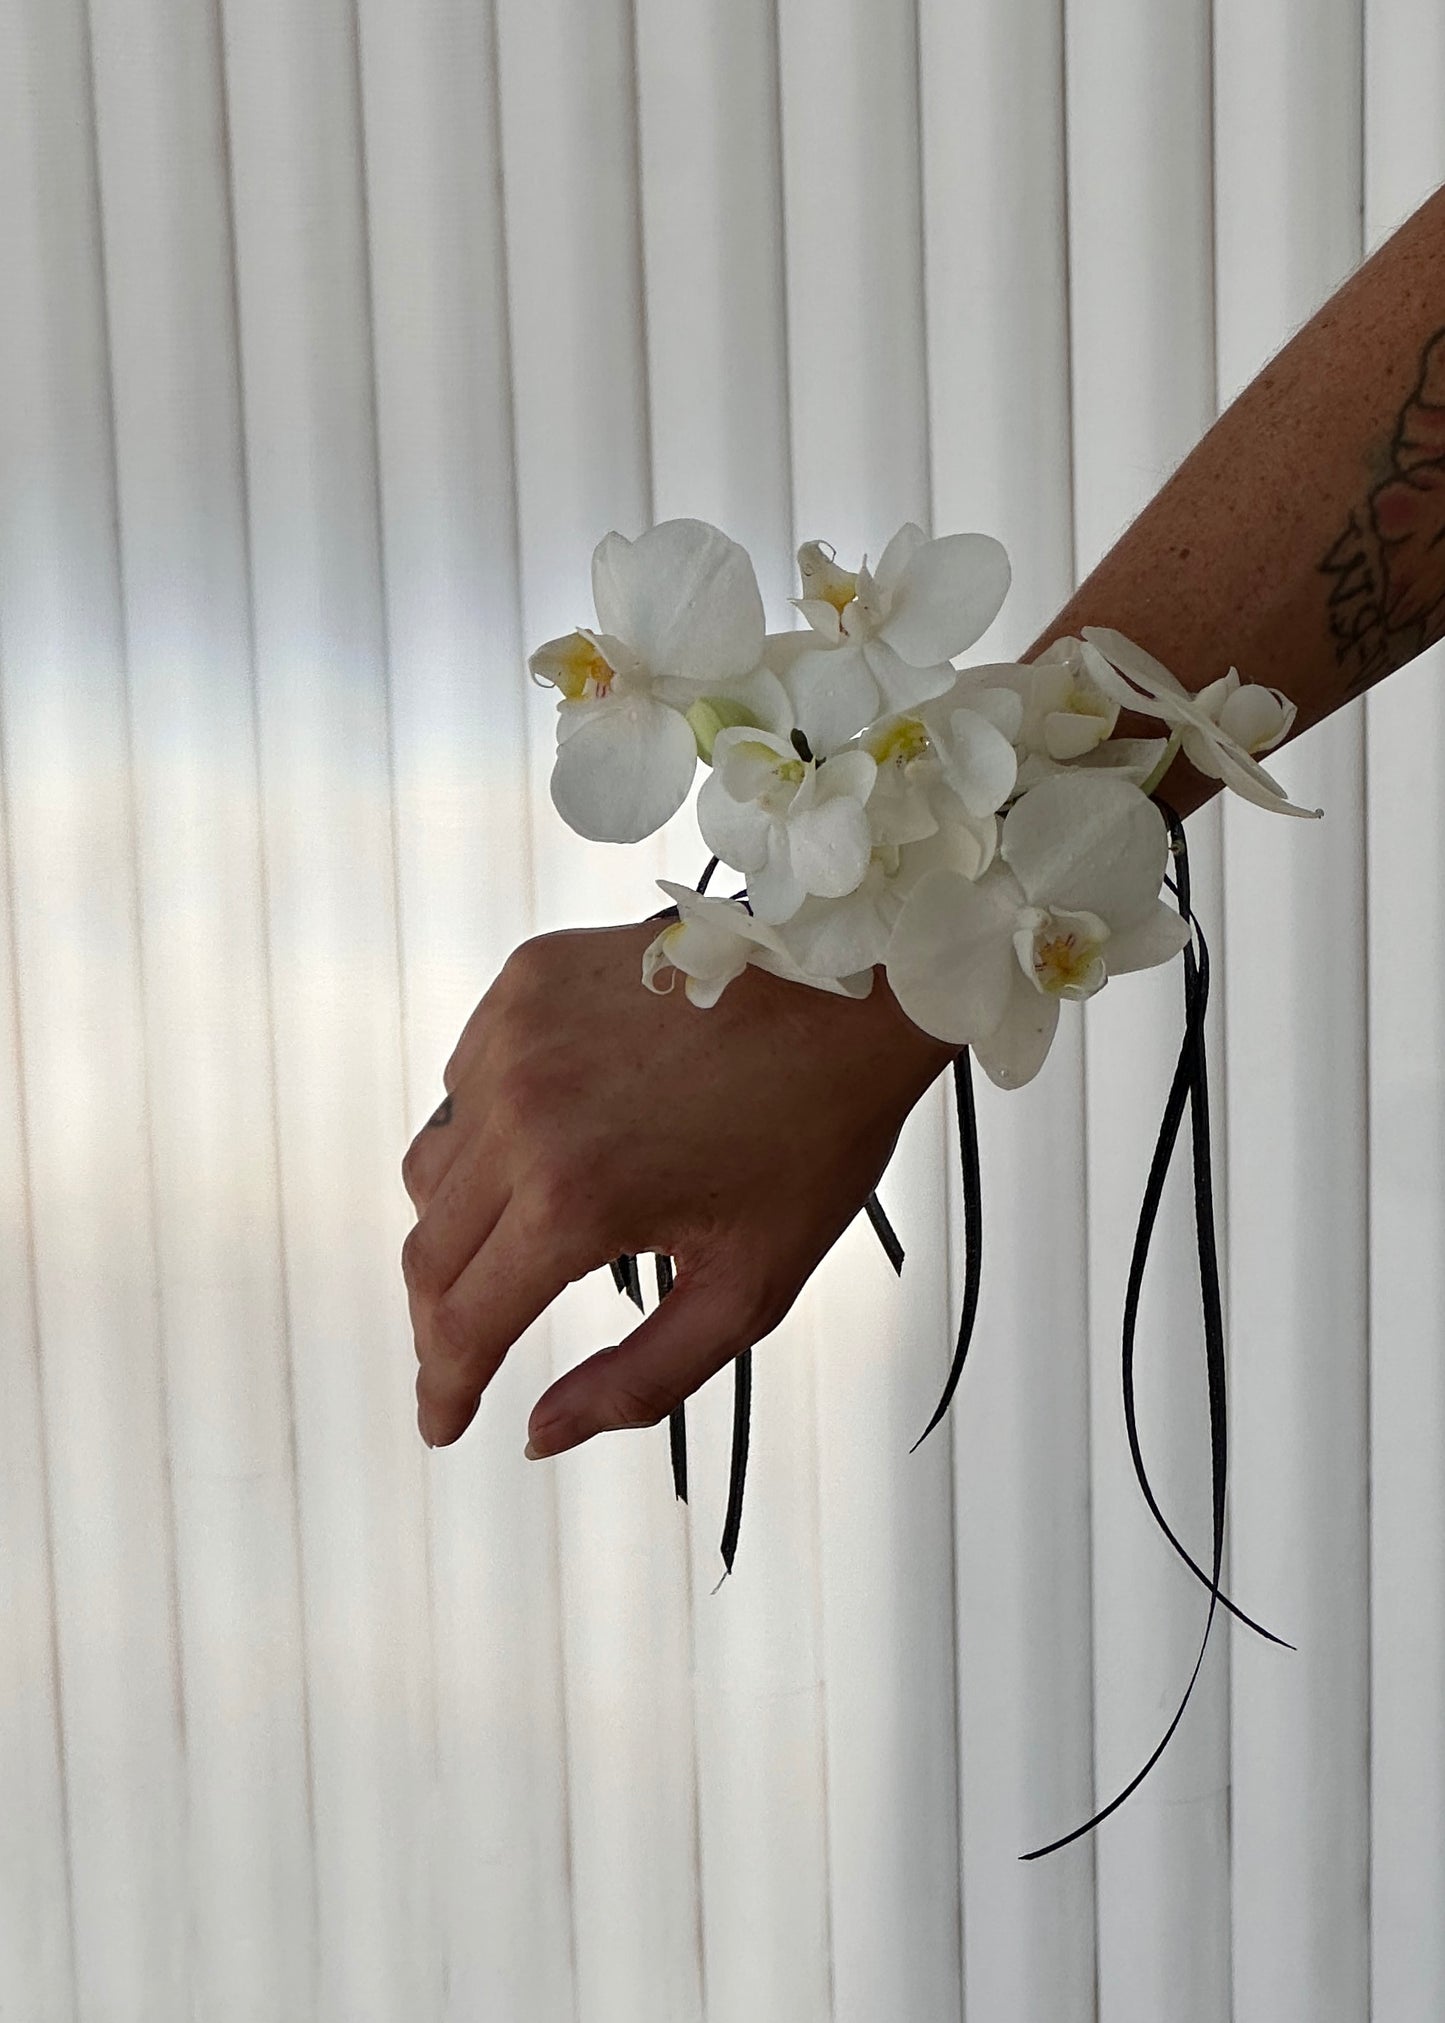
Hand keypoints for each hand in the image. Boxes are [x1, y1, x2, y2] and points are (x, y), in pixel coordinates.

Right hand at [400, 920, 956, 1456]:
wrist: (850, 991)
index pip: (463, 1324)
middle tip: (469, 1355)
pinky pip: (464, 1083)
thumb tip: (541, 1433)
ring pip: (432, 1166)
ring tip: (519, 1244)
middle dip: (441, 1321)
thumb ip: (640, 1380)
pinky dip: (485, 1130)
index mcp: (574, 1200)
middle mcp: (522, 1113)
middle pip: (428, 1252)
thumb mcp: (748, 1291)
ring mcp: (513, 1037)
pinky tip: (548, 1141)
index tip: (441, 1424)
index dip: (444, 1389)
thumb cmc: (814, 1139)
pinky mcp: (524, 983)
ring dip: (457, 1224)